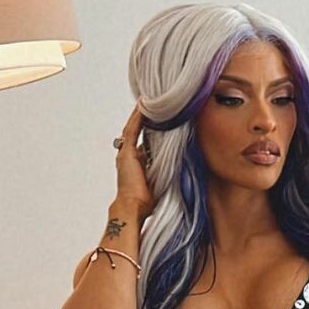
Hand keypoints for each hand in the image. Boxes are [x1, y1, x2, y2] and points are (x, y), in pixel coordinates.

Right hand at [115, 102, 155, 220]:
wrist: (134, 207)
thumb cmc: (147, 202)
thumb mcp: (161, 182)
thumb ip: (166, 172)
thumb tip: (181, 167)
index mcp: (137, 163)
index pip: (145, 141)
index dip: (153, 130)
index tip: (163, 121)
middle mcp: (129, 155)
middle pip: (138, 131)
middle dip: (146, 118)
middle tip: (156, 104)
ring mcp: (126, 153)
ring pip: (134, 127)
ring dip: (141, 114)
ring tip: (149, 100)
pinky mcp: (127, 152)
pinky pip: (133, 130)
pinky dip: (138, 118)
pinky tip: (144, 106)